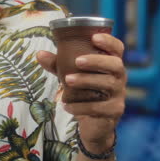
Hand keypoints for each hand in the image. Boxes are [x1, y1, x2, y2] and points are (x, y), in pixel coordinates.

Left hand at [37, 33, 126, 153]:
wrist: (93, 123)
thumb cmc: (84, 92)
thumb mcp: (70, 75)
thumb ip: (58, 64)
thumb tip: (40, 54)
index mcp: (111, 64)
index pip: (117, 48)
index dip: (109, 41)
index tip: (94, 37)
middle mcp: (119, 78)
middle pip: (116, 65)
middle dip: (97, 61)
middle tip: (77, 61)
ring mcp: (119, 95)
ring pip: (108, 84)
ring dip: (86, 81)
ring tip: (67, 80)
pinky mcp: (114, 111)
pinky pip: (100, 107)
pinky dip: (81, 106)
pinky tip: (66, 106)